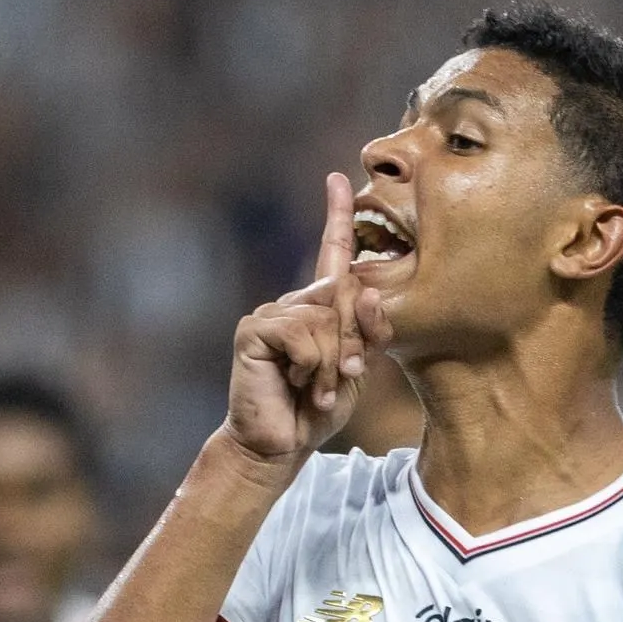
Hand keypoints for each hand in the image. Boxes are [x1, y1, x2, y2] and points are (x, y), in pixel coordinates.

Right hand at [219, 173, 386, 474]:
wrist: (280, 443)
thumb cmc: (318, 407)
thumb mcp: (356, 369)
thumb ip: (368, 331)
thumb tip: (366, 288)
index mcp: (319, 306)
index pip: (331, 252)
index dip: (337, 214)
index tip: (339, 178)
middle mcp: (294, 302)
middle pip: (343, 295)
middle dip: (351, 344)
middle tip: (340, 379)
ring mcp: (271, 313)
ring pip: (325, 318)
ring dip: (331, 363)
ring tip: (316, 387)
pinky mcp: (255, 329)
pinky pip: (302, 332)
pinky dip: (311, 363)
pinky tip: (297, 381)